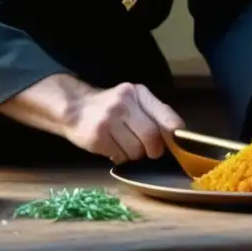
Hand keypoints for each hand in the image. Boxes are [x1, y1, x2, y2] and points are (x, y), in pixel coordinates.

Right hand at [65, 83, 183, 163]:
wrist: (74, 106)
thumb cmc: (111, 108)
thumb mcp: (133, 101)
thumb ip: (154, 114)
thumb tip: (176, 137)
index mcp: (138, 93)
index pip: (166, 116)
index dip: (174, 135)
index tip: (177, 144)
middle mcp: (124, 103)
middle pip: (152, 136)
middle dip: (155, 149)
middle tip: (150, 152)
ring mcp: (109, 119)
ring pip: (136, 150)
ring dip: (135, 155)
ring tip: (126, 146)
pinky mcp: (97, 136)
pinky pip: (120, 156)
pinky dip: (121, 157)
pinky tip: (114, 147)